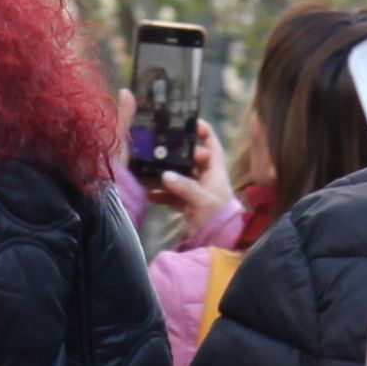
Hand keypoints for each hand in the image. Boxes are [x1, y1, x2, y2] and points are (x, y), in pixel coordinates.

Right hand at [146, 127, 231, 242]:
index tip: (189, 121)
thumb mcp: (204, 201)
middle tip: (158, 143)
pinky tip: (146, 191)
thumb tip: (165, 174)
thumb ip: (186, 187)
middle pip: (189, 158)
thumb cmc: (219, 218)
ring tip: (146, 166)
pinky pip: (170, 193)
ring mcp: (194, 190)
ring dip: (163, 172)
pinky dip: (159, 192)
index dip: (203, 132)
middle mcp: (205, 178)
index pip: (212, 145)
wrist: (219, 244)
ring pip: (177, 175)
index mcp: (215, 172)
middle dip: (175, 151)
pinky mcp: (186, 203)